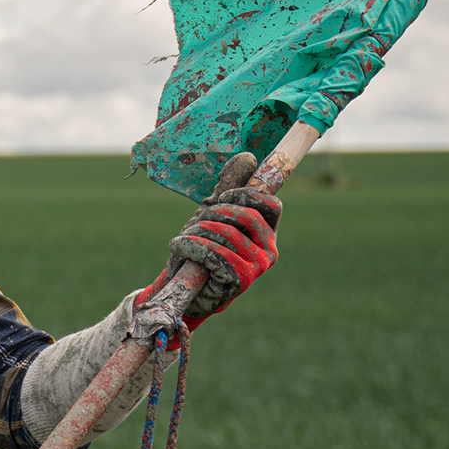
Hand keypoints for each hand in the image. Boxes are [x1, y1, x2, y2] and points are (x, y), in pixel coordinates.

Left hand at [160, 185, 280, 320]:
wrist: (185, 290)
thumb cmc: (201, 251)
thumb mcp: (213, 215)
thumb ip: (229, 188)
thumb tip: (249, 158)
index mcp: (266, 233)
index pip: (271, 203)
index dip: (245, 194)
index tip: (221, 198)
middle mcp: (268, 251)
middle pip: (246, 215)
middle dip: (214, 212)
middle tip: (196, 222)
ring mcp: (256, 268)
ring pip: (226, 233)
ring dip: (196, 231)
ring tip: (183, 239)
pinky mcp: (239, 281)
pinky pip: (214, 253)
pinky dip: (190, 246)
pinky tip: (178, 246)